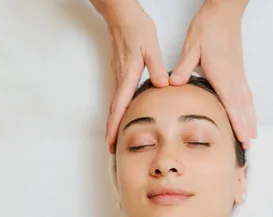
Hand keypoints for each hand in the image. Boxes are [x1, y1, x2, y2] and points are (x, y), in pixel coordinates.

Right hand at [93, 0, 167, 150]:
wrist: (121, 15)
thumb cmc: (136, 28)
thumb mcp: (150, 46)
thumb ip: (156, 66)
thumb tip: (162, 84)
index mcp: (127, 74)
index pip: (119, 105)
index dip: (115, 124)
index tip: (111, 140)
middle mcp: (120, 77)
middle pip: (113, 109)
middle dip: (110, 129)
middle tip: (110, 146)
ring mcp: (118, 75)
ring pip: (114, 103)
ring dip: (113, 120)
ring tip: (114, 136)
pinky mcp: (120, 71)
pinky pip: (117, 95)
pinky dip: (117, 109)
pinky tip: (122, 114)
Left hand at [170, 0, 255, 148]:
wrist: (223, 14)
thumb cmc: (208, 30)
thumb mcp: (191, 48)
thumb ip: (183, 68)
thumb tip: (173, 83)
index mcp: (222, 77)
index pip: (231, 107)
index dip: (237, 125)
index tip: (242, 140)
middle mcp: (234, 79)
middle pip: (243, 110)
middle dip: (246, 129)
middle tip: (248, 148)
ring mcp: (238, 76)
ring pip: (247, 104)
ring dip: (250, 121)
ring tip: (252, 136)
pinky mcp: (238, 71)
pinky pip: (246, 95)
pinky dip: (249, 108)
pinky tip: (249, 113)